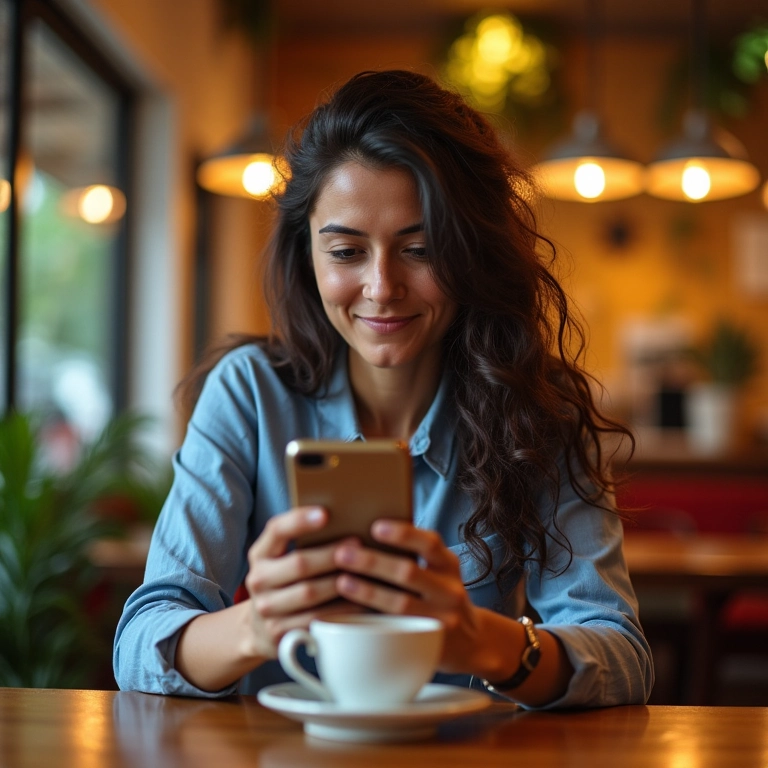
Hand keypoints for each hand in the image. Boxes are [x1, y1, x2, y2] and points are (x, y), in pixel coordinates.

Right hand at [244, 507, 360, 658]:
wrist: (260, 628)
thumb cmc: (286, 580)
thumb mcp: (282, 558)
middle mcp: (258, 580)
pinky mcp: (280, 633)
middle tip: (358, 544)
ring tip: (365, 571)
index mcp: (260, 554)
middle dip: (332, 554)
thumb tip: (343, 517)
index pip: (277, 530)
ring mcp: (267, 609)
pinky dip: (342, 608)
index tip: (325, 513)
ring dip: (341, 582)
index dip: (300, 520)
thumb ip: (301, 540)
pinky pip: (317, 619)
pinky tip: (361, 599)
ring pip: (310, 593)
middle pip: (300, 564)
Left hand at [332, 520, 484, 674]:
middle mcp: (450, 590)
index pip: (429, 543)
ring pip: (401, 604)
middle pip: (409, 572)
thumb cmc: (440, 595)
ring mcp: (443, 619)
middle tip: (342, 553)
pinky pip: (397, 631)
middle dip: (373, 562)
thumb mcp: (438, 571)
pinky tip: (350, 613)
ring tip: (342, 581)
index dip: (403, 534)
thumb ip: (413, 555)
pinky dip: (371, 620)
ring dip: (368, 591)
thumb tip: (365, 535)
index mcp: (448, 564)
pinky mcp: (431, 644)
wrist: (471, 641)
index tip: (375, 526)